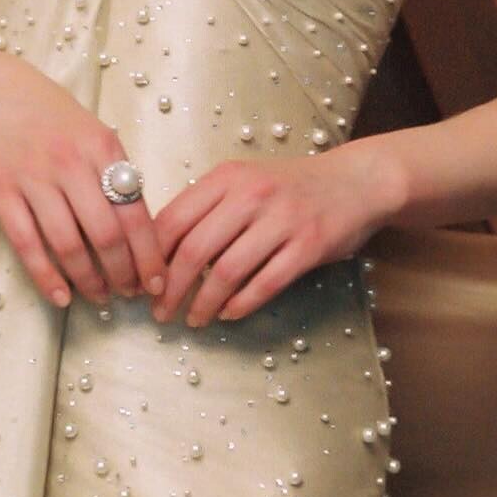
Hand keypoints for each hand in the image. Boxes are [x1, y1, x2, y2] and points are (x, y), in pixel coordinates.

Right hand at [0, 51, 165, 309]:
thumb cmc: (51, 114)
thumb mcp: (95, 132)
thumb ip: (117, 172)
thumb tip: (142, 226)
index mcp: (103, 148)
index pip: (135, 213)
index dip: (149, 255)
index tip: (157, 281)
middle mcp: (71, 164)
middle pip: (106, 235)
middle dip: (123, 273)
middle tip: (130, 294)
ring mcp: (34, 179)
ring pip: (68, 244)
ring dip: (89, 280)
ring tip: (101, 296)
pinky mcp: (2, 193)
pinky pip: (27, 244)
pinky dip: (46, 277)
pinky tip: (62, 296)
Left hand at [150, 151, 390, 326]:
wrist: (356, 181)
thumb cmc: (290, 187)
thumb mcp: (244, 182)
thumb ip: (207, 208)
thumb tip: (161, 251)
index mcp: (226, 178)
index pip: (173, 219)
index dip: (151, 257)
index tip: (141, 284)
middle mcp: (251, 194)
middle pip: (194, 249)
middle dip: (170, 288)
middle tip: (160, 312)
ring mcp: (282, 219)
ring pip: (227, 271)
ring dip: (203, 303)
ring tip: (193, 318)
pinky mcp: (309, 245)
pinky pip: (265, 283)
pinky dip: (241, 304)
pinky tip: (229, 314)